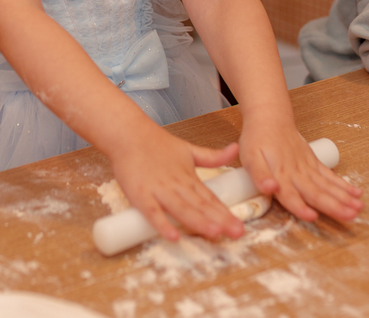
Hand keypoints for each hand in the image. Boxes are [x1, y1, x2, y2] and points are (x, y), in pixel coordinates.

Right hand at [108, 129, 242, 242]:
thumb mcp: (189, 149)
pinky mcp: (139, 194)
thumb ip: (212, 156)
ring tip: (214, 232)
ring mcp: (158, 189)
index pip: (210, 198)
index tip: (239, 226)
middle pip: (200, 205)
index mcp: (189, 177)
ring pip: (181, 208)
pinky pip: (152, 212)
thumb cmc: (157, 143)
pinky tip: (173, 236)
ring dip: (198, 221)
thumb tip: (235, 149)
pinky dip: (162, 224)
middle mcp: (177, 184)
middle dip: (219, 220)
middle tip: (236, 233)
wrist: (128, 133)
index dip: (225, 213)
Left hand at [237, 110, 362, 224]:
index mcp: (280, 175)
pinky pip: (330, 176)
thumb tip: (271, 189)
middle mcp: (297, 173)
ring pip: (328, 185)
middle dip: (335, 206)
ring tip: (359, 208)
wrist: (270, 118)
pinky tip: (357, 194)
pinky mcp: (314, 162)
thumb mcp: (250, 157)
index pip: (290, 196)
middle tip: (351, 216)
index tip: (313, 217)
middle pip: (317, 193)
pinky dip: (344, 185)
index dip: (300, 208)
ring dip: (344, 198)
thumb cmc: (257, 139)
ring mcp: (308, 167)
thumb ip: (260, 175)